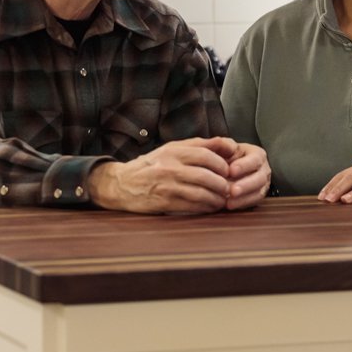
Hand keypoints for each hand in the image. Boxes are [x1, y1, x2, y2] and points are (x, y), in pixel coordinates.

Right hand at [87, 137, 234, 213]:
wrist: (122, 184)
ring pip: (202, 193)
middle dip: (223, 184)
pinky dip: (206, 208)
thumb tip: (229, 144)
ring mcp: (167, 185)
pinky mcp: (164, 202)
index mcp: (173, 150)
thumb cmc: (151, 165)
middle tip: (230, 188)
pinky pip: (193, 206)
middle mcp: (170, 166)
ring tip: (223, 199)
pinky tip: (211, 207)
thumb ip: (199, 145)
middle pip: (207, 175)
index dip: (222, 164)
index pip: (206, 154)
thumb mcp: (171, 149)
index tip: (228, 171)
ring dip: (217, 198)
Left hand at [223, 141, 270, 210]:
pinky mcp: (257, 196)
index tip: (231, 170)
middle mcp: (263, 169)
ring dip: (244, 198)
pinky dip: (242, 204)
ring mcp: (262, 184)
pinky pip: (254, 202)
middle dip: (246, 185)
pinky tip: (230, 206)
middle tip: (232, 190)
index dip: (244, 165)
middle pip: (259, 178)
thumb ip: (222, 144)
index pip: (254, 159)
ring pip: (258, 192)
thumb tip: (220, 142)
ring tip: (229, 202)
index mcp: (257, 154)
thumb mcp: (224, 147)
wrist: (226, 167)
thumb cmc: (226, 155)